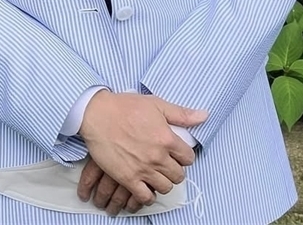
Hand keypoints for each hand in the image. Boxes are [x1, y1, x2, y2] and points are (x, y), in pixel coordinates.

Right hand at [78, 90, 207, 205]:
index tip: (177, 154)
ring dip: (163, 182)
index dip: (184, 156)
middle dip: (175, 170)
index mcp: (167, 138)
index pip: (188, 158)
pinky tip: (145, 186)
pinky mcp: (128, 178)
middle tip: (167, 164)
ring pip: (165, 187)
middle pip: (178, 176)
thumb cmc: (125, 106)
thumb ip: (181, 114)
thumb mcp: (156, 104)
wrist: (98, 114)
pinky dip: (148, 195)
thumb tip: (204, 116)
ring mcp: (143, 169)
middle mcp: (157, 156)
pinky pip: (145, 197)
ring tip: (156, 174)